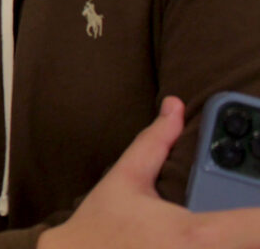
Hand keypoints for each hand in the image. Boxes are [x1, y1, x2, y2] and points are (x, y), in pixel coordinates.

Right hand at [39, 97, 259, 248]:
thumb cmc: (97, 227)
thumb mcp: (125, 179)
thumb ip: (155, 142)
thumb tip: (174, 106)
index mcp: (197, 235)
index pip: (259, 227)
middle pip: (254, 243)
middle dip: (251, 231)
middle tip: (245, 218)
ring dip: (241, 240)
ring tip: (234, 230)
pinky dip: (229, 248)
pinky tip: (222, 240)